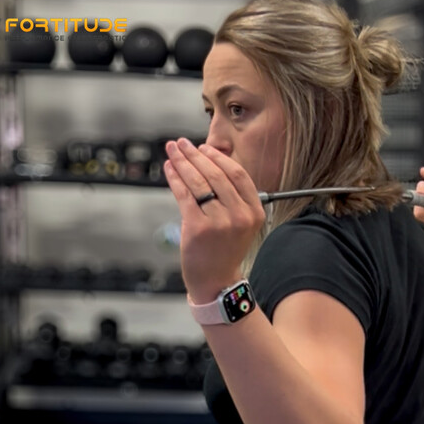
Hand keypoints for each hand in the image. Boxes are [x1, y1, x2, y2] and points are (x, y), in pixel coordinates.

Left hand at [162, 138, 265, 301]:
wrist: (216, 279)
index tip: (203, 148)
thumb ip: (232, 197)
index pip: (238, 175)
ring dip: (182, 162)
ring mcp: (220, 222)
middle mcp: (240, 216)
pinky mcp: (198, 228)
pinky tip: (168, 169)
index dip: (219, 158)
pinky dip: (174, 179)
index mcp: (254, 212)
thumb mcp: (240, 223)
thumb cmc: (224, 249)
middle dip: (196, 155)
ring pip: (199, 182)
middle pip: (216, 175)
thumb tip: (209, 164)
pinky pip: (184, 196)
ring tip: (172, 151)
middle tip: (182, 144)